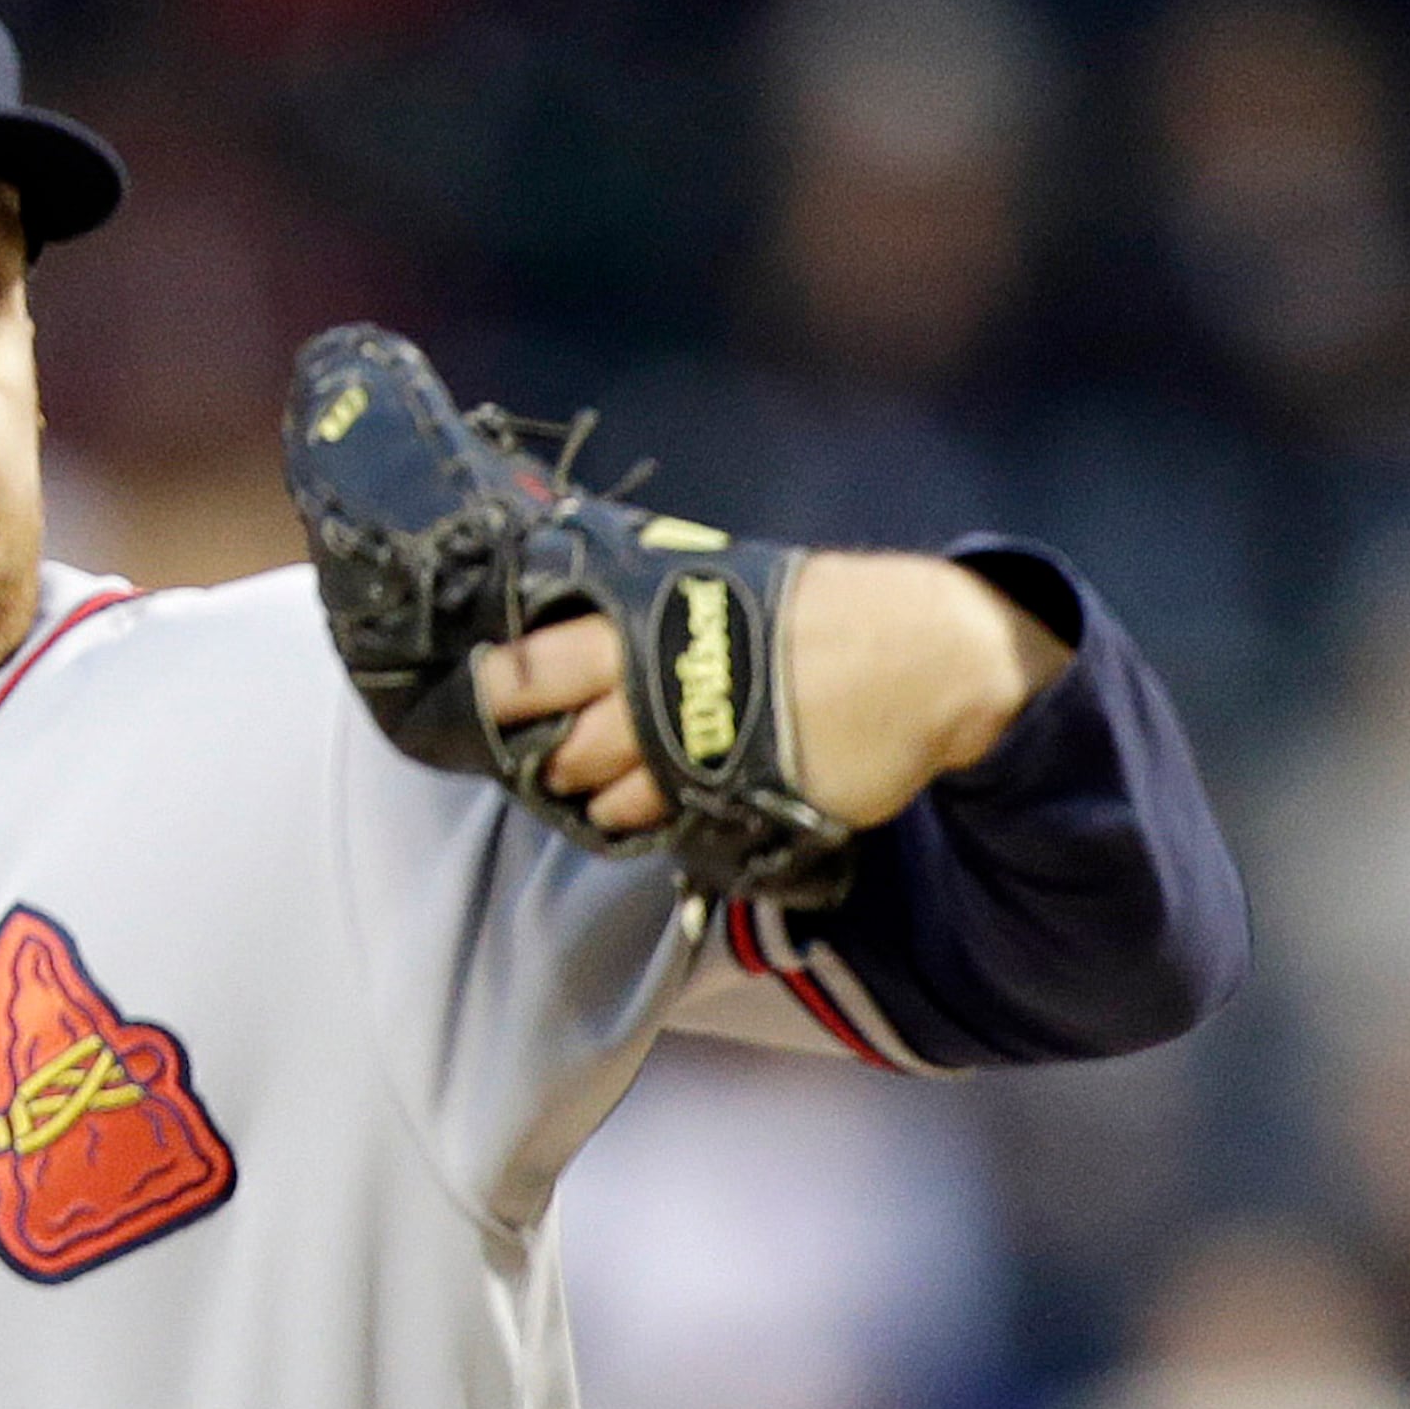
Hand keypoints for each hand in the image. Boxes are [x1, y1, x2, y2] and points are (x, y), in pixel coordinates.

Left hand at [470, 551, 1071, 834]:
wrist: (924, 656)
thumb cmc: (831, 609)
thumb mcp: (728, 583)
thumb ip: (658, 617)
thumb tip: (600, 631)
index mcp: (642, 625)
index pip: (532, 667)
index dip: (500, 691)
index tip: (485, 699)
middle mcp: (649, 694)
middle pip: (557, 744)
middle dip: (546, 755)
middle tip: (553, 750)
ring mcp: (688, 757)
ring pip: (603, 797)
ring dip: (596, 796)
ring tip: (611, 781)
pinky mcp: (729, 805)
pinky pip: (662, 826)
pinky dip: (649, 820)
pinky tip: (660, 805)